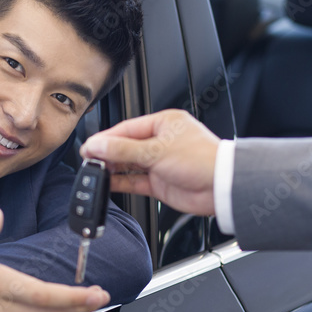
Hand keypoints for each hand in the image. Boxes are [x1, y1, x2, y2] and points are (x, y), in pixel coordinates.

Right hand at [80, 109, 219, 215]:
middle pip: (126, 146)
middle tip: (89, 160)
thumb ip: (123, 149)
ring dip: (113, 169)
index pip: (127, 128)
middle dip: (107, 154)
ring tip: (95, 173)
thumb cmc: (202, 160)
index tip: (89, 147)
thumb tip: (97, 144)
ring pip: (129, 164)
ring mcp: (160, 163)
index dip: (106, 138)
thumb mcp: (156, 150)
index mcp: (164, 123)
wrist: (222, 187)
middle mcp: (161, 141)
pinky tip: (108, 184)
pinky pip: (134, 180)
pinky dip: (121, 183)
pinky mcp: (160, 182)